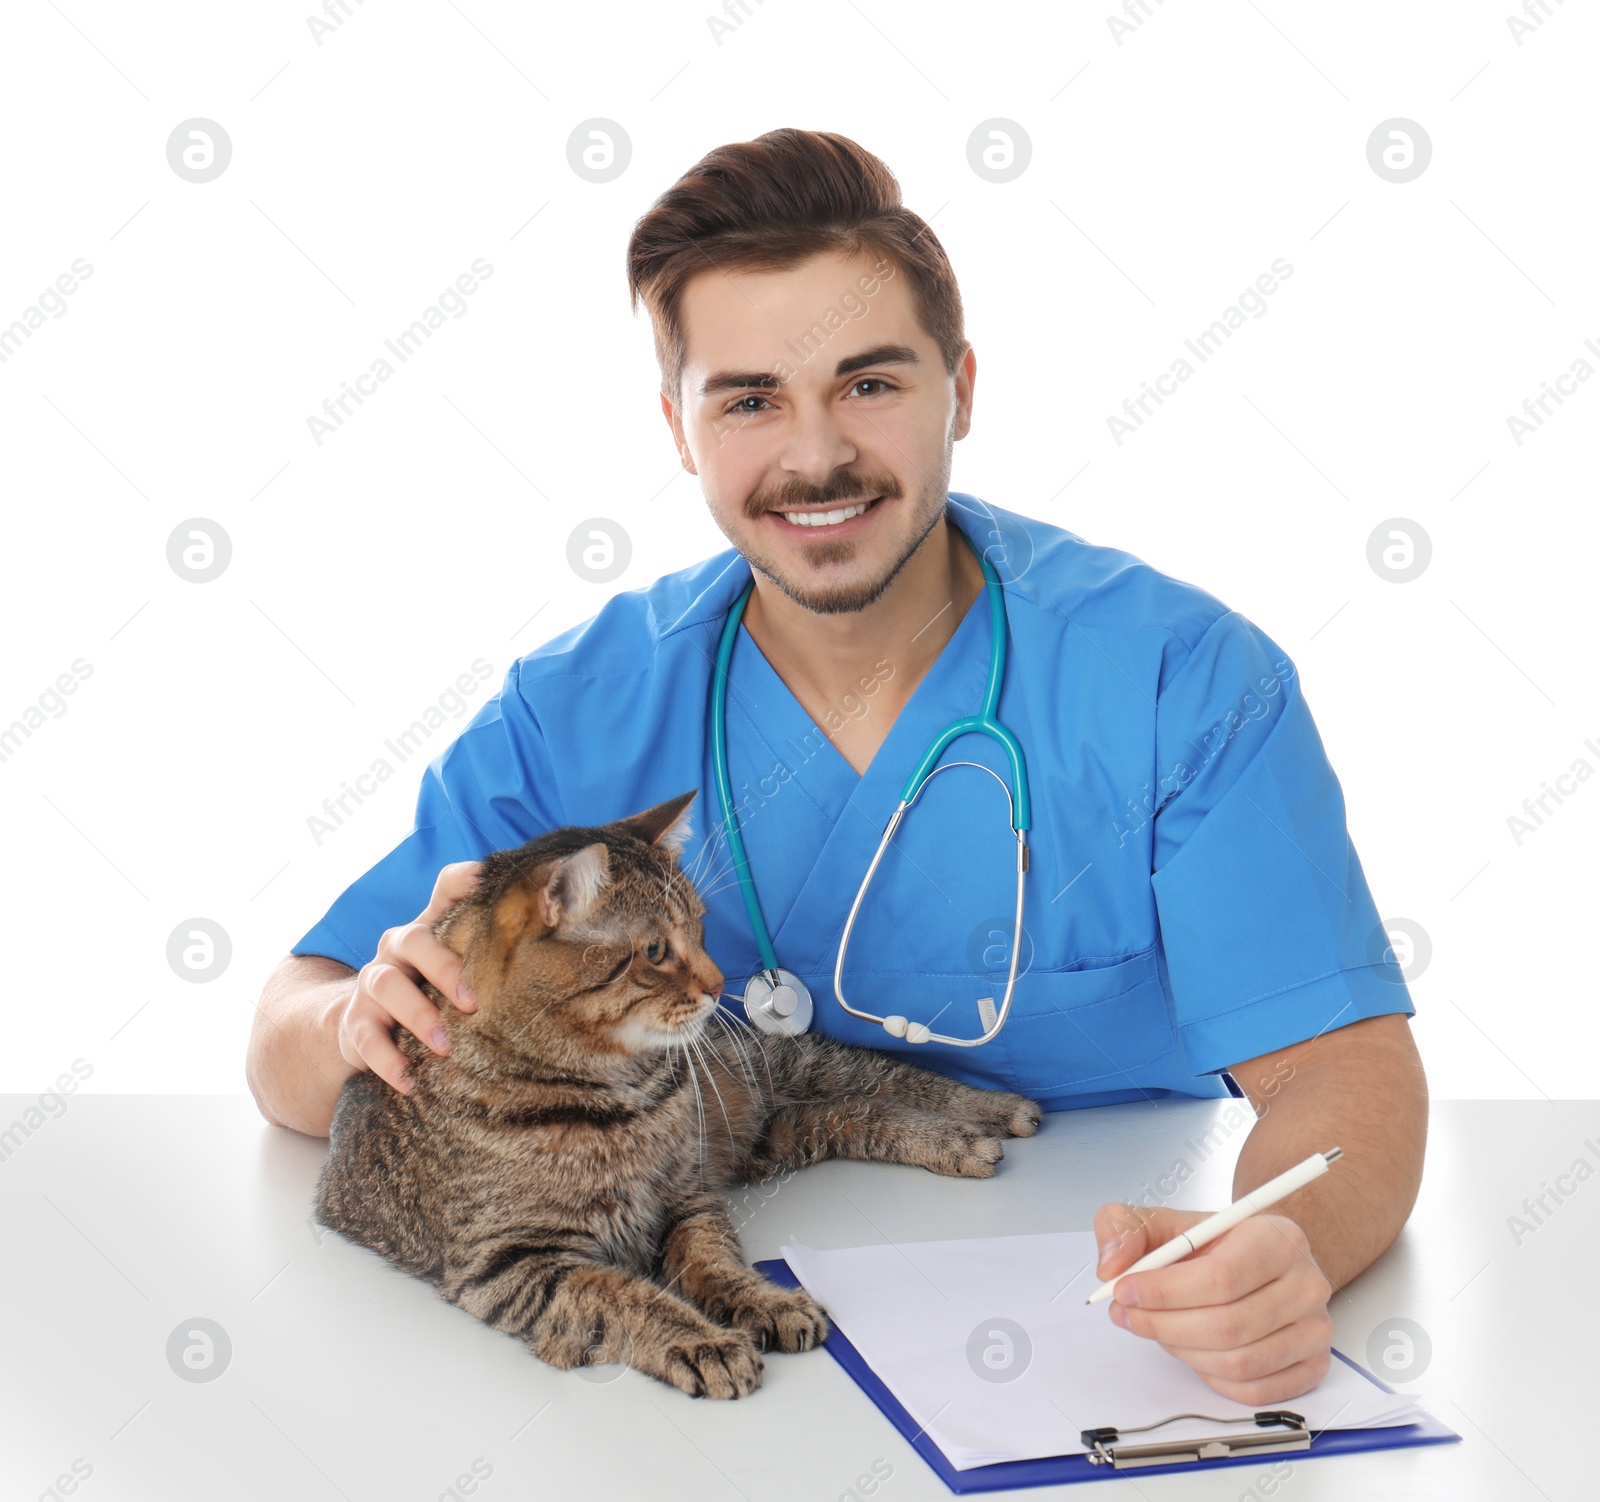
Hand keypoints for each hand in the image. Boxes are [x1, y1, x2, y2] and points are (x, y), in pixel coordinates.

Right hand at [337, 861, 482, 1093]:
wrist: (363, 1026)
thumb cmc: (428, 992)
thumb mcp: (456, 970)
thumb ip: (490, 953)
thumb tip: (548, 927)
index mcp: (430, 929)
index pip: (446, 889)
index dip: (464, 880)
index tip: (485, 878)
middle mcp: (397, 948)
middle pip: (414, 939)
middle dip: (444, 968)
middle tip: (473, 1003)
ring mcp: (372, 983)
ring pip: (386, 986)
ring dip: (418, 1016)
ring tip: (445, 1047)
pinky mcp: (355, 1022)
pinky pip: (365, 1038)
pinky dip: (387, 1061)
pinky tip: (410, 1081)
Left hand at [1091, 1202, 1334, 1404]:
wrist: (1255, 1258)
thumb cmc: (1212, 1242)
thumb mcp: (1162, 1220)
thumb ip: (1124, 1228)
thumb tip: (1112, 1265)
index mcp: (1275, 1237)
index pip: (1221, 1277)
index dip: (1165, 1291)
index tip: (1125, 1290)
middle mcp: (1305, 1283)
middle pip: (1228, 1325)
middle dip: (1163, 1325)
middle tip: (1128, 1315)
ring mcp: (1314, 1328)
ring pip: (1238, 1361)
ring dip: (1183, 1350)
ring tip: (1158, 1328)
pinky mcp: (1312, 1364)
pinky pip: (1254, 1389)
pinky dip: (1211, 1376)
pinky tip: (1192, 1349)